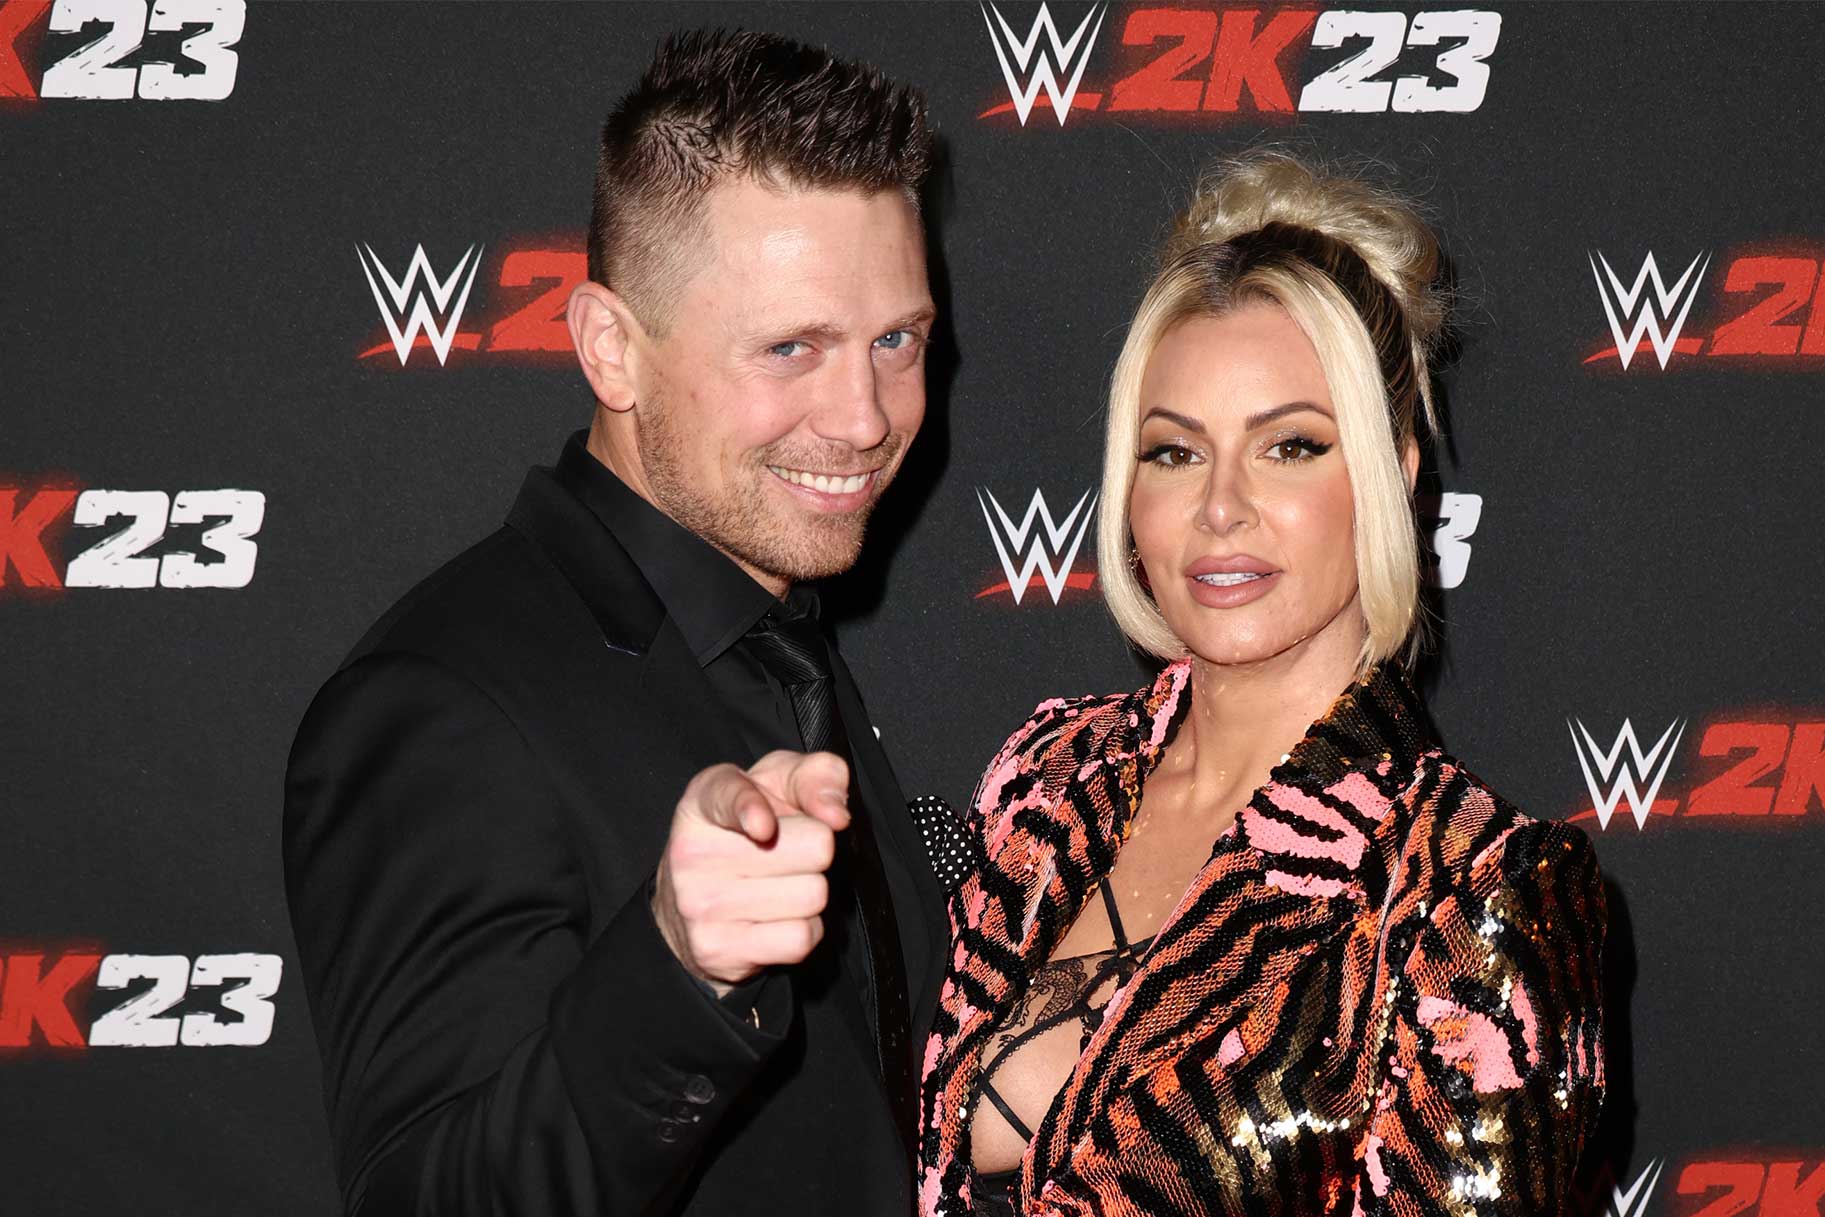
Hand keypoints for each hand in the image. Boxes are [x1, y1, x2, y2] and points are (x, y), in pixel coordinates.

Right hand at [652, 750, 850, 995]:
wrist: (689, 903)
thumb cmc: (752, 829)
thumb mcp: (781, 785)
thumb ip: (818, 775)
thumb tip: (836, 814)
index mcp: (704, 798)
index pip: (730, 797)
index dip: (751, 810)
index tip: (763, 827)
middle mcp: (693, 851)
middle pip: (815, 848)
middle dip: (817, 851)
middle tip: (790, 854)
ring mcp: (699, 904)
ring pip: (813, 895)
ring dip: (811, 891)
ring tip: (779, 886)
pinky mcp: (716, 949)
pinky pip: (800, 938)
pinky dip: (802, 930)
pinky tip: (775, 919)